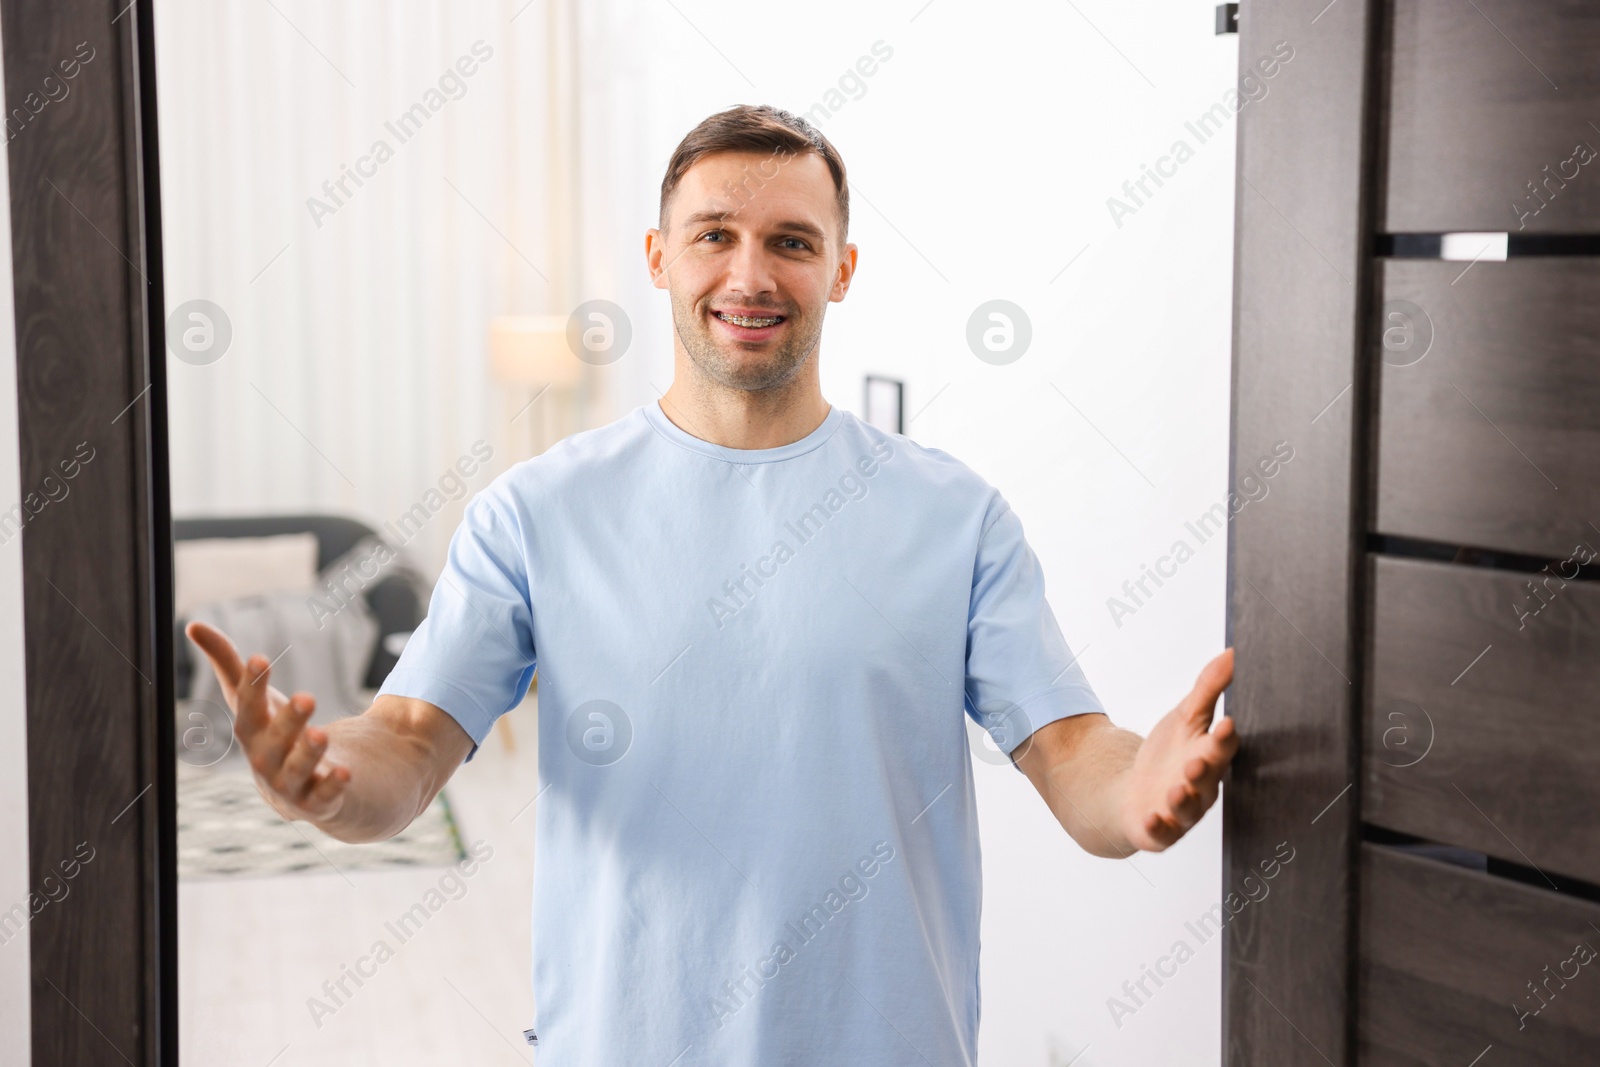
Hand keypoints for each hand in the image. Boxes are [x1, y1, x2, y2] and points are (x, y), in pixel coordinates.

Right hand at [185, 620, 350, 822]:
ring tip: (320, 734)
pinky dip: (333, 786)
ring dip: (308, 753)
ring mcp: (290, 784)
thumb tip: (193, 624)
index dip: (252, 684)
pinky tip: (346, 773)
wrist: (298, 793)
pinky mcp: (318, 802)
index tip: (259, 658)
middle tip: (307, 697)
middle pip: (274, 741)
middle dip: (289, 720)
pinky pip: (324, 797)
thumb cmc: (273, 734)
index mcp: (251, 732)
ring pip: (297, 770)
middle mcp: (266, 760)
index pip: (248, 707)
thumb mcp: (256, 700)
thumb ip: (228, 664)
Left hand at [1118, 648, 1237, 851]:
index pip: (1222, 745)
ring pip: (1187, 807)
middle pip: (1206, 777)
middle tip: (1197, 760)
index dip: (1224, 737)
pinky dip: (1158, 826)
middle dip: (1204, 769)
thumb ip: (1209, 688)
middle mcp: (1201, 786)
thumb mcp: (1185, 717)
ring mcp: (1181, 811)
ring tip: (1177, 789)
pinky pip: (1161, 832)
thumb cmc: (1167, 756)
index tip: (1226, 723)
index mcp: (1210, 756)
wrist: (1133, 795)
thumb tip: (1233, 652)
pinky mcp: (1159, 830)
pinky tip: (1153, 819)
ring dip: (1183, 799)